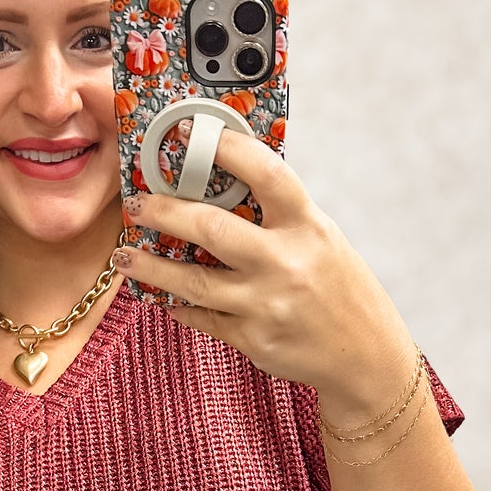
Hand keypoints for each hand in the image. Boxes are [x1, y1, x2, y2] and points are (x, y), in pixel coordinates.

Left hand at [117, 124, 416, 416]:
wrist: (365, 357)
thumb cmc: (340, 289)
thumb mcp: (321, 240)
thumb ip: (278, 215)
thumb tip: (220, 181)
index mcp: (309, 227)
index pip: (266, 174)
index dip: (227, 149)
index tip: (190, 133)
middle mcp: (287, 263)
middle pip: (211, 229)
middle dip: (164, 212)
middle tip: (136, 205)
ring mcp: (267, 304)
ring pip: (192, 281)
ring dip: (152, 268)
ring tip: (125, 257)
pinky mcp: (253, 339)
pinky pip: (202, 316)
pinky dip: (178, 303)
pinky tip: (161, 294)